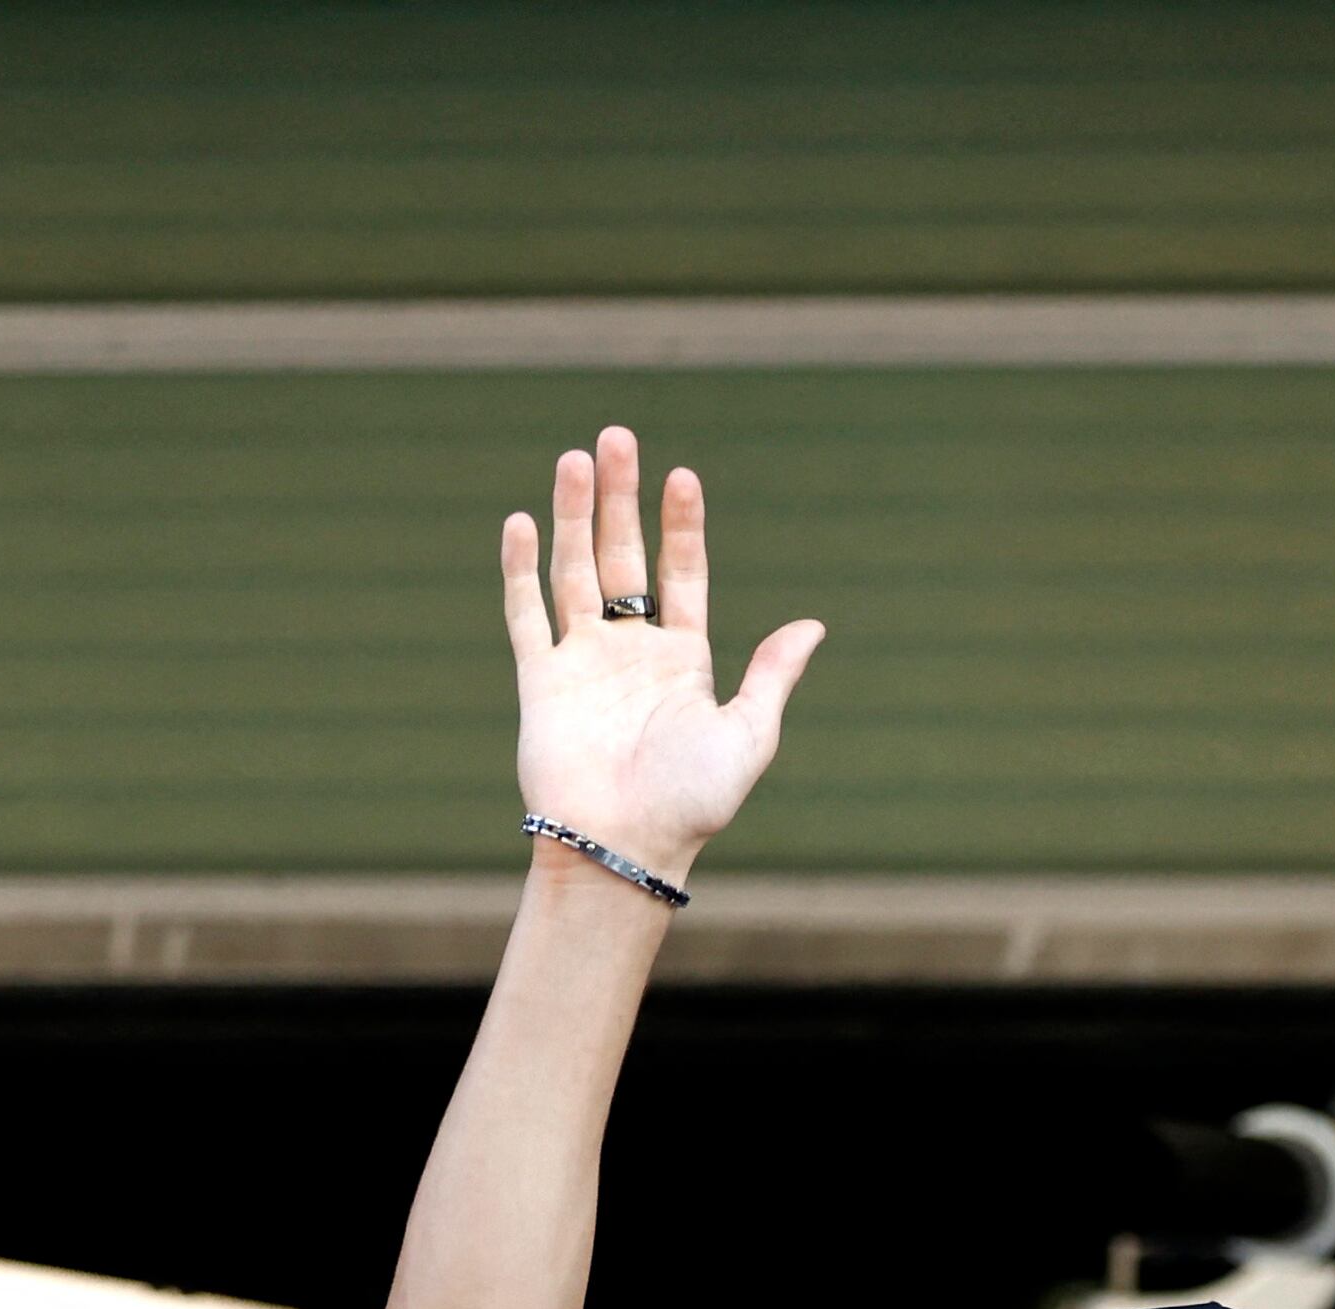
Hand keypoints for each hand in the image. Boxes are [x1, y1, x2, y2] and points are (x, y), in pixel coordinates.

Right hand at [499, 426, 827, 886]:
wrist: (625, 845)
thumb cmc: (694, 801)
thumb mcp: (749, 735)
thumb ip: (772, 675)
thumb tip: (812, 626)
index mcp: (686, 661)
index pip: (684, 574)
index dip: (681, 526)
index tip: (681, 476)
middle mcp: (633, 652)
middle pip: (623, 556)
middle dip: (620, 499)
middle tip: (616, 438)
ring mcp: (584, 661)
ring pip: (574, 570)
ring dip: (572, 515)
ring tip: (575, 459)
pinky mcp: (541, 679)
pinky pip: (527, 612)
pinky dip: (521, 568)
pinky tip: (523, 521)